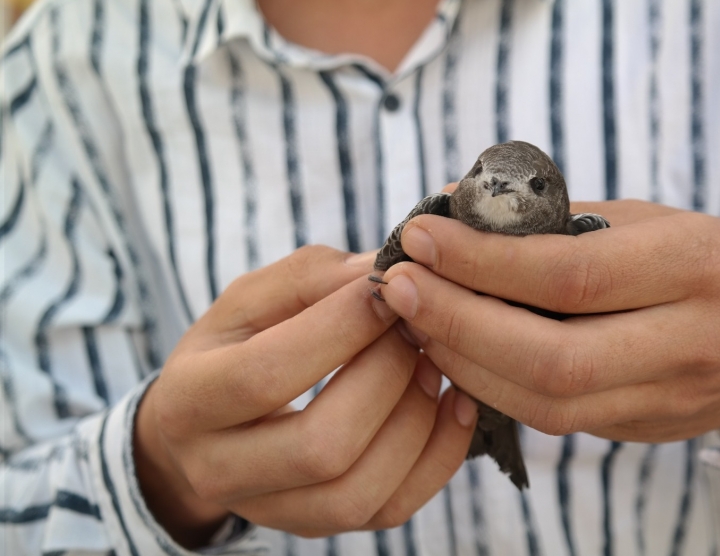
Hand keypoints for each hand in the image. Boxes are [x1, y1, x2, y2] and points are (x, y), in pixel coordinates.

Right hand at [134, 246, 477, 547]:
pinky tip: (452, 404)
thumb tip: (385, 272)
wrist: (207, 427)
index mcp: (189, 400)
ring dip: (416, 421)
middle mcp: (218, 471)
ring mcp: (270, 510)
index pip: (266, 373)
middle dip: (386, 377)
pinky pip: (390, 511)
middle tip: (415, 328)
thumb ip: (310, 280)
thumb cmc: (234, 348)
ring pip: (359, 492)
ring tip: (432, 365)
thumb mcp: (251, 301)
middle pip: (322, 446)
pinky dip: (437, 457)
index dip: (341, 328)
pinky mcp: (317, 526)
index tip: (390, 287)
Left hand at [379, 200, 719, 464]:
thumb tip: (455, 205)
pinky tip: (452, 354)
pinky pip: (554, 420)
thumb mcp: (651, 219)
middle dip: (458, 321)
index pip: (572, 275)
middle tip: (395, 285)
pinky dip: (491, 388)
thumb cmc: (708, 261)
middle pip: (553, 357)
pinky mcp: (642, 431)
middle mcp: (686, 343)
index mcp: (694, 267)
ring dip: (463, 361)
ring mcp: (666, 399)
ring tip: (411, 319)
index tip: (420, 236)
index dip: (484, 261)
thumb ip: (557, 218)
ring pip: (547, 402)